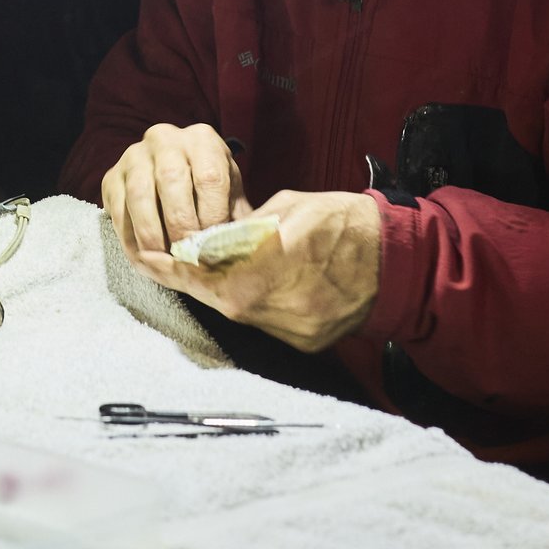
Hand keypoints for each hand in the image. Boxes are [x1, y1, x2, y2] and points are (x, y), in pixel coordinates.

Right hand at [100, 122, 250, 262]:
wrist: (176, 182)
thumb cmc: (210, 195)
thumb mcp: (230, 200)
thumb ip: (238, 220)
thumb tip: (241, 247)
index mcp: (202, 139)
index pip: (209, 176)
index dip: (212, 216)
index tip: (214, 245)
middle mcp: (165, 138)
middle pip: (171, 179)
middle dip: (181, 224)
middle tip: (188, 255)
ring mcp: (134, 155)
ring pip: (140, 194)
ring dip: (152, 232)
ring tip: (165, 258)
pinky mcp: (111, 176)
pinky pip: (117, 208)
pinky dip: (130, 237)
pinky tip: (145, 256)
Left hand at [129, 188, 383, 354]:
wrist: (400, 259)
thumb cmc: (345, 222)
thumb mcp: (288, 207)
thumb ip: (245, 228)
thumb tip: (209, 240)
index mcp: (268, 266)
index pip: (202, 274)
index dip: (170, 267)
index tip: (148, 257)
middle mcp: (275, 306)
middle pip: (217, 298)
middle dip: (196, 278)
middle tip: (174, 259)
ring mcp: (292, 329)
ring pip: (239, 312)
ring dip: (225, 292)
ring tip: (220, 268)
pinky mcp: (307, 341)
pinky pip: (265, 323)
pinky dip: (255, 303)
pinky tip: (256, 284)